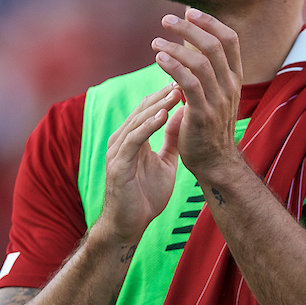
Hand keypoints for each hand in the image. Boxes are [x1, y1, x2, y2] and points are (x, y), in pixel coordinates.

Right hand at [100, 83, 183, 243]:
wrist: (129, 226)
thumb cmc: (146, 197)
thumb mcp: (166, 163)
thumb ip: (172, 141)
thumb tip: (183, 116)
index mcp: (132, 139)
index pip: (149, 110)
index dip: (167, 95)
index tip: (188, 80)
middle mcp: (121, 140)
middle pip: (143, 110)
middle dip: (163, 94)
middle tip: (183, 77)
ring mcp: (117, 152)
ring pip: (138, 121)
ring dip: (157, 106)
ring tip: (176, 92)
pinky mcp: (118, 165)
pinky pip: (133, 140)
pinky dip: (148, 126)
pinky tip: (163, 115)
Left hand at [152, 9, 242, 177]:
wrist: (214, 162)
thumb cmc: (209, 126)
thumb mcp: (213, 94)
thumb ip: (204, 72)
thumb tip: (186, 46)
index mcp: (234, 78)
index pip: (230, 40)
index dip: (210, 22)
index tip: (190, 11)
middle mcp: (230, 86)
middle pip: (214, 45)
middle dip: (189, 28)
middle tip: (166, 20)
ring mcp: (219, 100)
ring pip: (200, 62)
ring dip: (175, 47)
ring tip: (155, 42)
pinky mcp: (203, 114)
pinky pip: (189, 84)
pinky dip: (173, 67)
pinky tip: (159, 59)